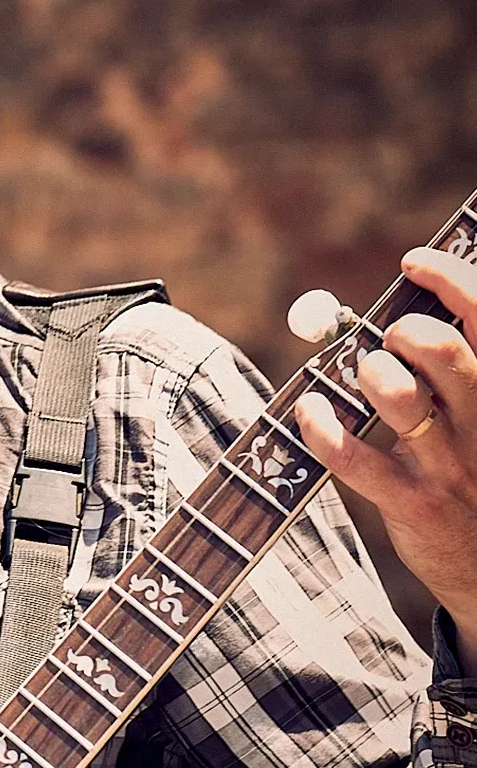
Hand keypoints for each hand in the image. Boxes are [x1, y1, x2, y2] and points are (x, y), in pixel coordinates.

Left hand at [296, 246, 476, 667]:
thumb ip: (456, 368)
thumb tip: (404, 310)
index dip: (449, 278)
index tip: (413, 263)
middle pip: (444, 353)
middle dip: (404, 333)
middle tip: (388, 341)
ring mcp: (450, 466)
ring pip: (401, 400)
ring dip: (369, 374)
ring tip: (363, 376)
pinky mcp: (413, 505)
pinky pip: (356, 461)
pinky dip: (321, 429)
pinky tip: (310, 411)